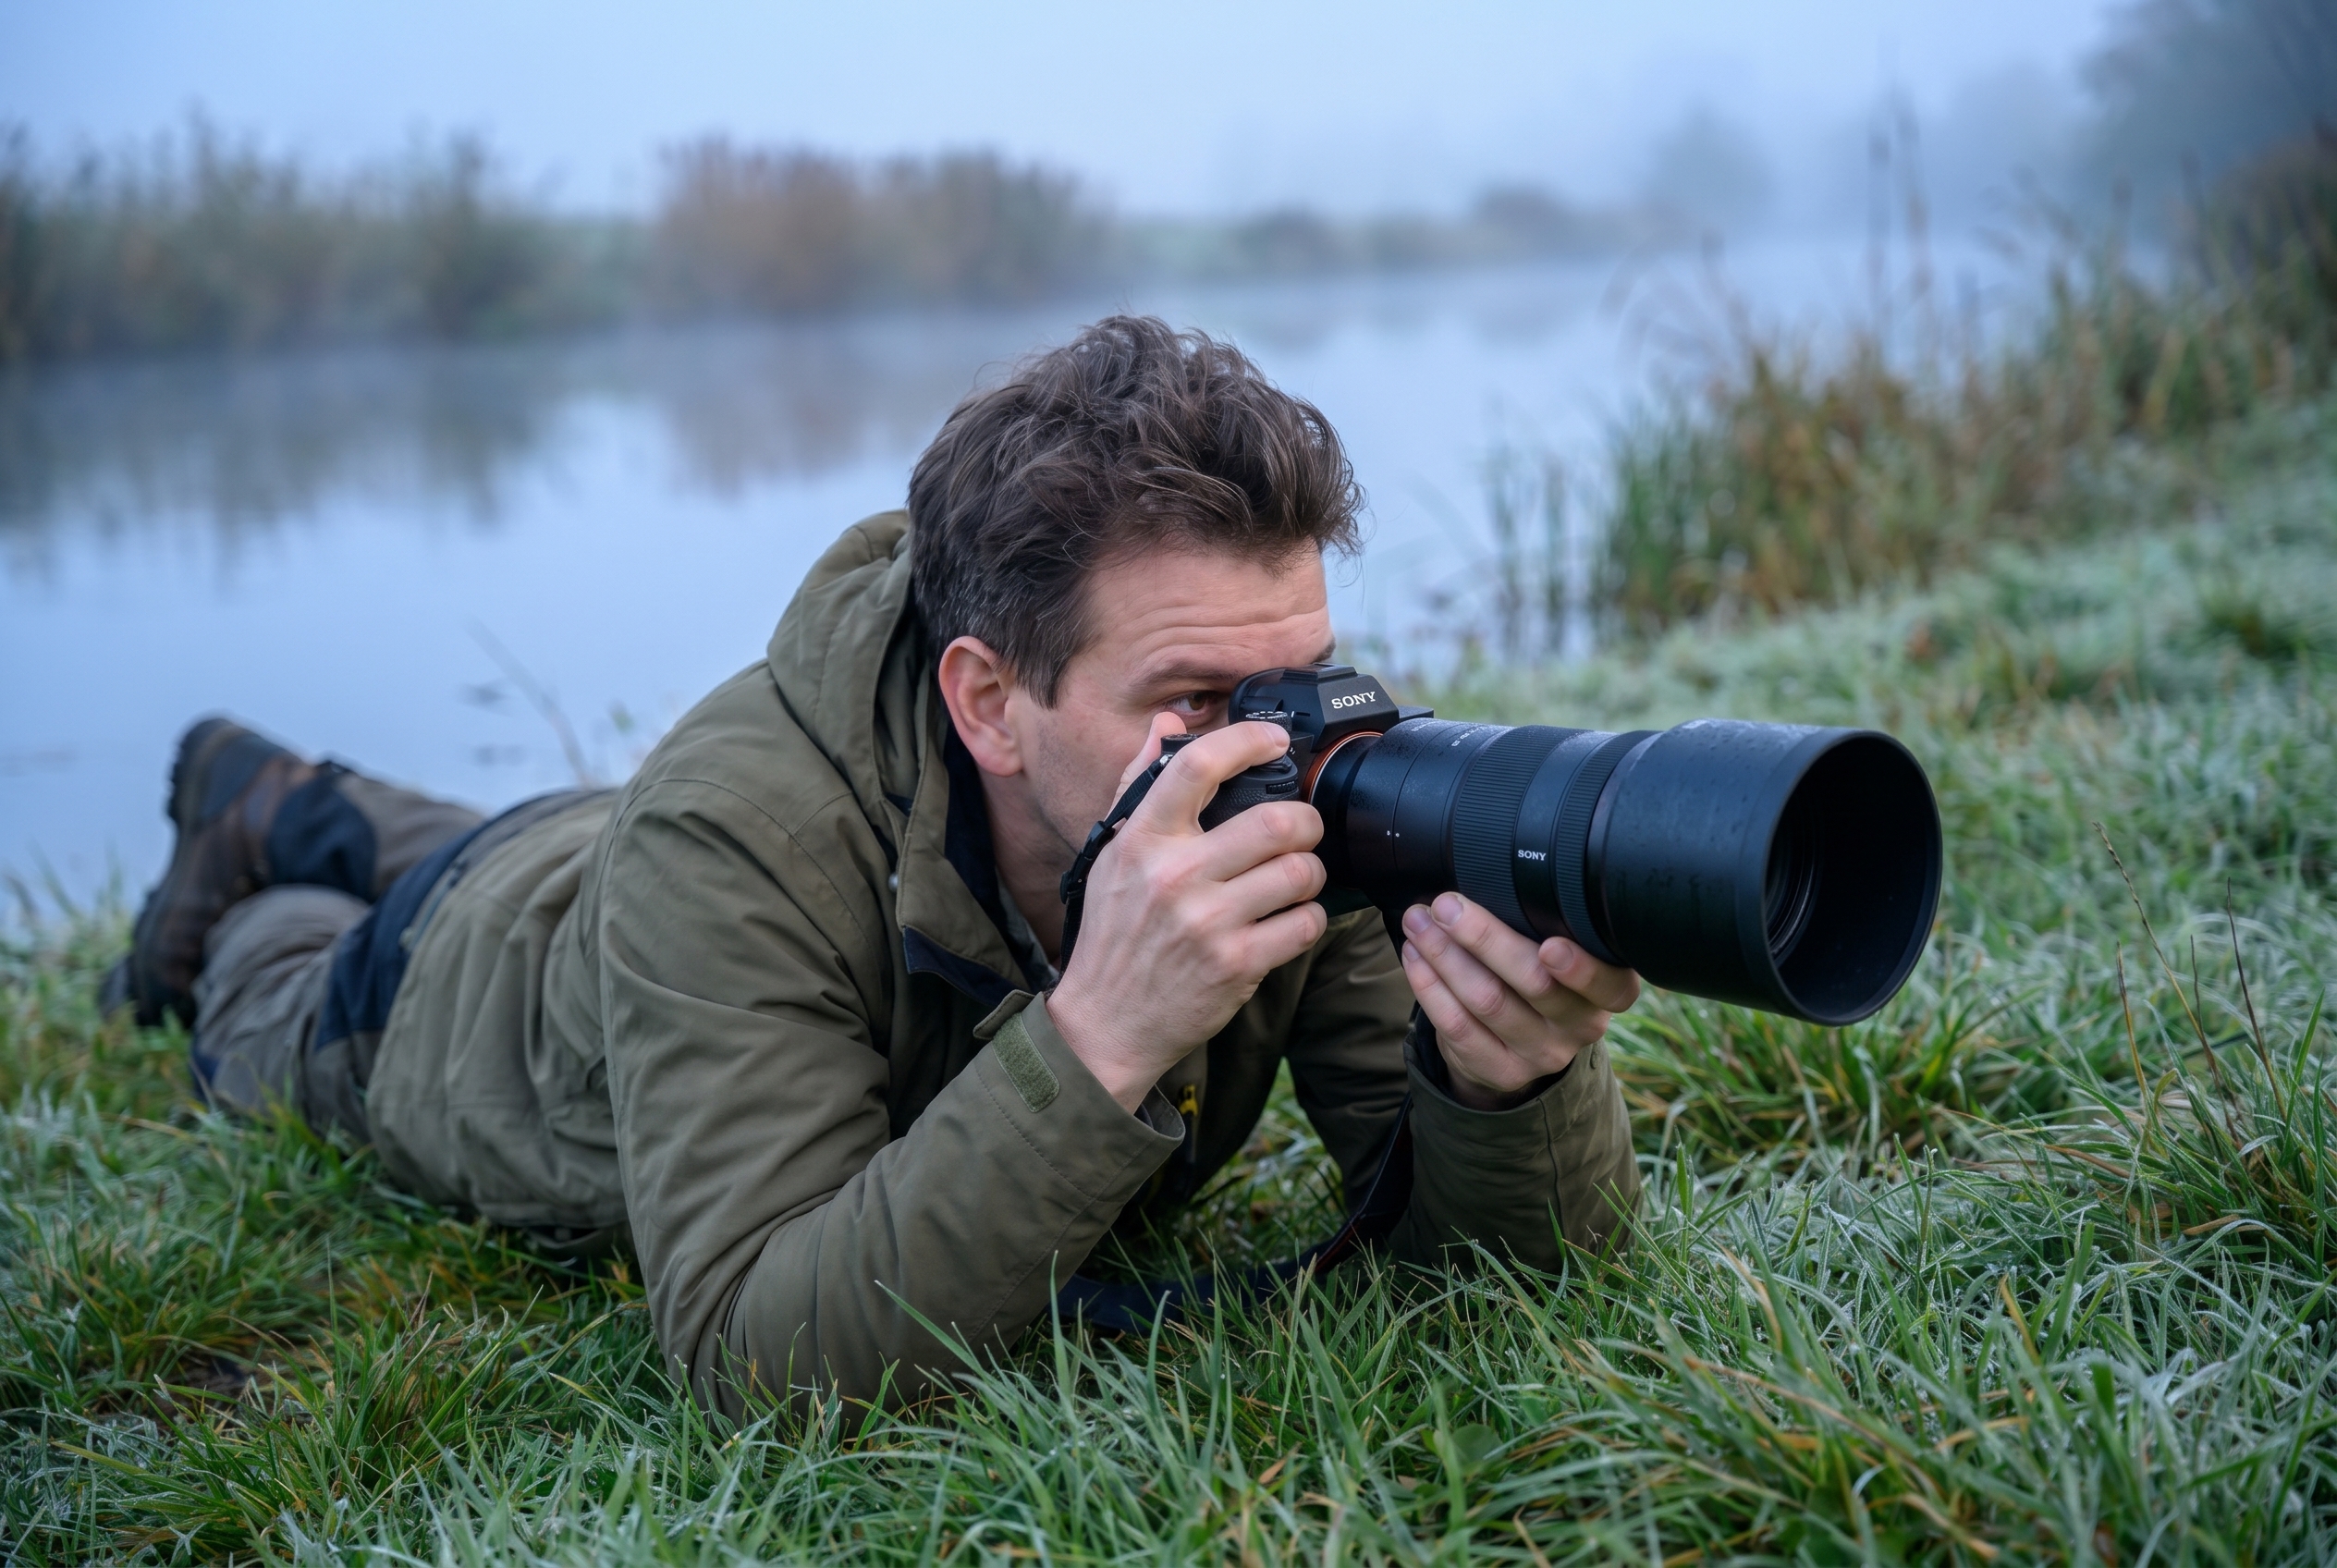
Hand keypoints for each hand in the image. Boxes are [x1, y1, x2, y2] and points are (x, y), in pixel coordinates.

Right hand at [1048, 717, 1327, 1110]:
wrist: (1104, 1022)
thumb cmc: (1112, 933)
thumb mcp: (1111, 855)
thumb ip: (1138, 785)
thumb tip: (1166, 724)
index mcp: (1142, 840)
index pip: (1197, 765)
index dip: (1248, 740)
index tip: (1274, 741)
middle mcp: (1174, 875)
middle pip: (1277, 821)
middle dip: (1306, 821)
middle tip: (1302, 829)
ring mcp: (1208, 922)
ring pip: (1300, 872)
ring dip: (1310, 872)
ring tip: (1294, 878)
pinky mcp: (1237, 964)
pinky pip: (1304, 923)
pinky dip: (1308, 918)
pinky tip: (1289, 920)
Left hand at [1398, 892, 1640, 1110]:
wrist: (1517, 1044)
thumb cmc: (1535, 973)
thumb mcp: (1557, 950)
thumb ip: (1543, 922)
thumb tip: (1490, 871)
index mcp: (1608, 990)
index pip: (1608, 985)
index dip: (1581, 969)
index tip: (1550, 946)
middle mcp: (1582, 1026)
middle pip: (1535, 984)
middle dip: (1485, 939)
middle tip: (1447, 905)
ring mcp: (1542, 1054)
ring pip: (1488, 1002)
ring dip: (1445, 955)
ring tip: (1419, 922)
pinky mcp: (1502, 1071)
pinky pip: (1458, 1027)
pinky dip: (1430, 986)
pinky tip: (1415, 957)